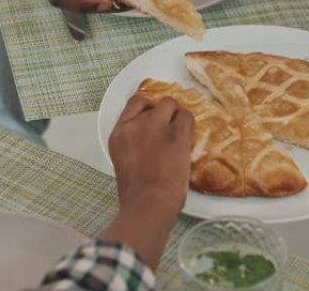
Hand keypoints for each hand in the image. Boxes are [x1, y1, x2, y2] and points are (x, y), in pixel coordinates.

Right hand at [108, 94, 194, 214]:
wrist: (149, 204)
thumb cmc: (137, 193)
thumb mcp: (125, 161)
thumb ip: (134, 143)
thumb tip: (150, 138)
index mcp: (119, 134)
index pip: (134, 102)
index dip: (148, 106)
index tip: (155, 115)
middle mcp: (135, 125)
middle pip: (153, 102)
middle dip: (163, 112)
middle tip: (170, 126)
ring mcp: (155, 127)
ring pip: (170, 104)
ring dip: (177, 115)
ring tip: (180, 131)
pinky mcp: (176, 135)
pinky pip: (187, 117)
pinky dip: (189, 124)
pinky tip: (188, 136)